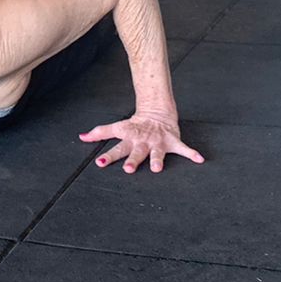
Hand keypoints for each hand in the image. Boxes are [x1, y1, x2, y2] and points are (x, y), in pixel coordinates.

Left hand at [79, 112, 203, 173]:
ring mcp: (158, 141)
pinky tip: (199, 159)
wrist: (157, 111)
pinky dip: (192, 153)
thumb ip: (99, 133)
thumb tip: (81, 137)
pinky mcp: (173, 141)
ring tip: (158, 169)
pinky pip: (183, 148)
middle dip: (132, 161)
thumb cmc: (135, 125)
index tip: (99, 163)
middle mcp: (142, 142)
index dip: (108, 156)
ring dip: (157, 160)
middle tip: (128, 169)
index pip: (116, 148)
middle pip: (136, 153)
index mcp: (129, 139)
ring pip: (157, 152)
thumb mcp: (118, 128)